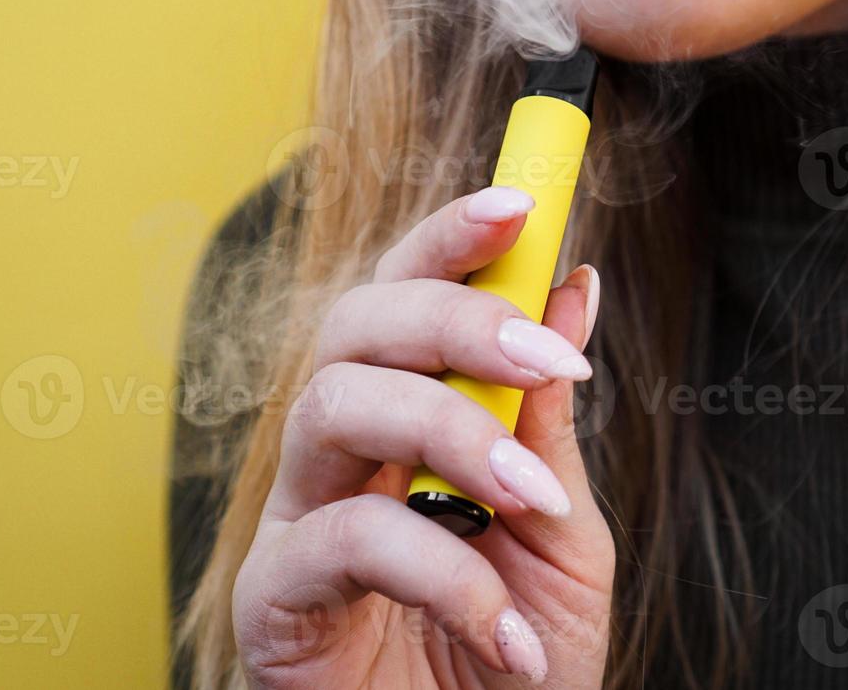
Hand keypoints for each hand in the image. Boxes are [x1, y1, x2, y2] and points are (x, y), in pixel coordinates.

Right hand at [232, 186, 613, 687]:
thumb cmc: (520, 651)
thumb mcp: (560, 526)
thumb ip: (549, 418)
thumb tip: (573, 288)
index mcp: (409, 421)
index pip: (409, 298)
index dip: (451, 239)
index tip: (522, 202)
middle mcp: (345, 452)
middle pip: (356, 323)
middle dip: (453, 316)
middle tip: (543, 355)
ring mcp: (302, 516)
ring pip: (334, 400)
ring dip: (453, 430)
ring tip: (531, 499)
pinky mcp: (274, 595)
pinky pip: (347, 538)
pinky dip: (445, 572)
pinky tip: (502, 624)